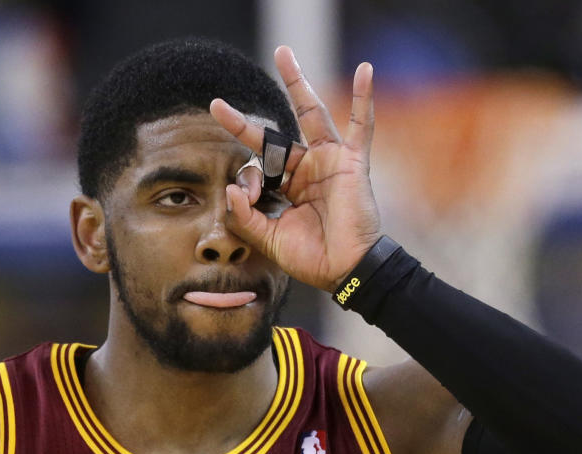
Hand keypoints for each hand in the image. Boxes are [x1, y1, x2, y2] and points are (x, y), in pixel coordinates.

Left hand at [210, 46, 381, 292]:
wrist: (346, 271)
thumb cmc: (312, 259)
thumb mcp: (269, 239)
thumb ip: (246, 216)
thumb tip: (229, 187)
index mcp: (288, 188)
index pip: (258, 167)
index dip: (243, 175)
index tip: (239, 194)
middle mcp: (308, 170)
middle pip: (275, 135)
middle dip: (246, 122)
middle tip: (217, 104)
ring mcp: (330, 162)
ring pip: (311, 115)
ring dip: (298, 84)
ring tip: (282, 54)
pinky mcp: (351, 162)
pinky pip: (361, 125)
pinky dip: (363, 97)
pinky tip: (365, 70)